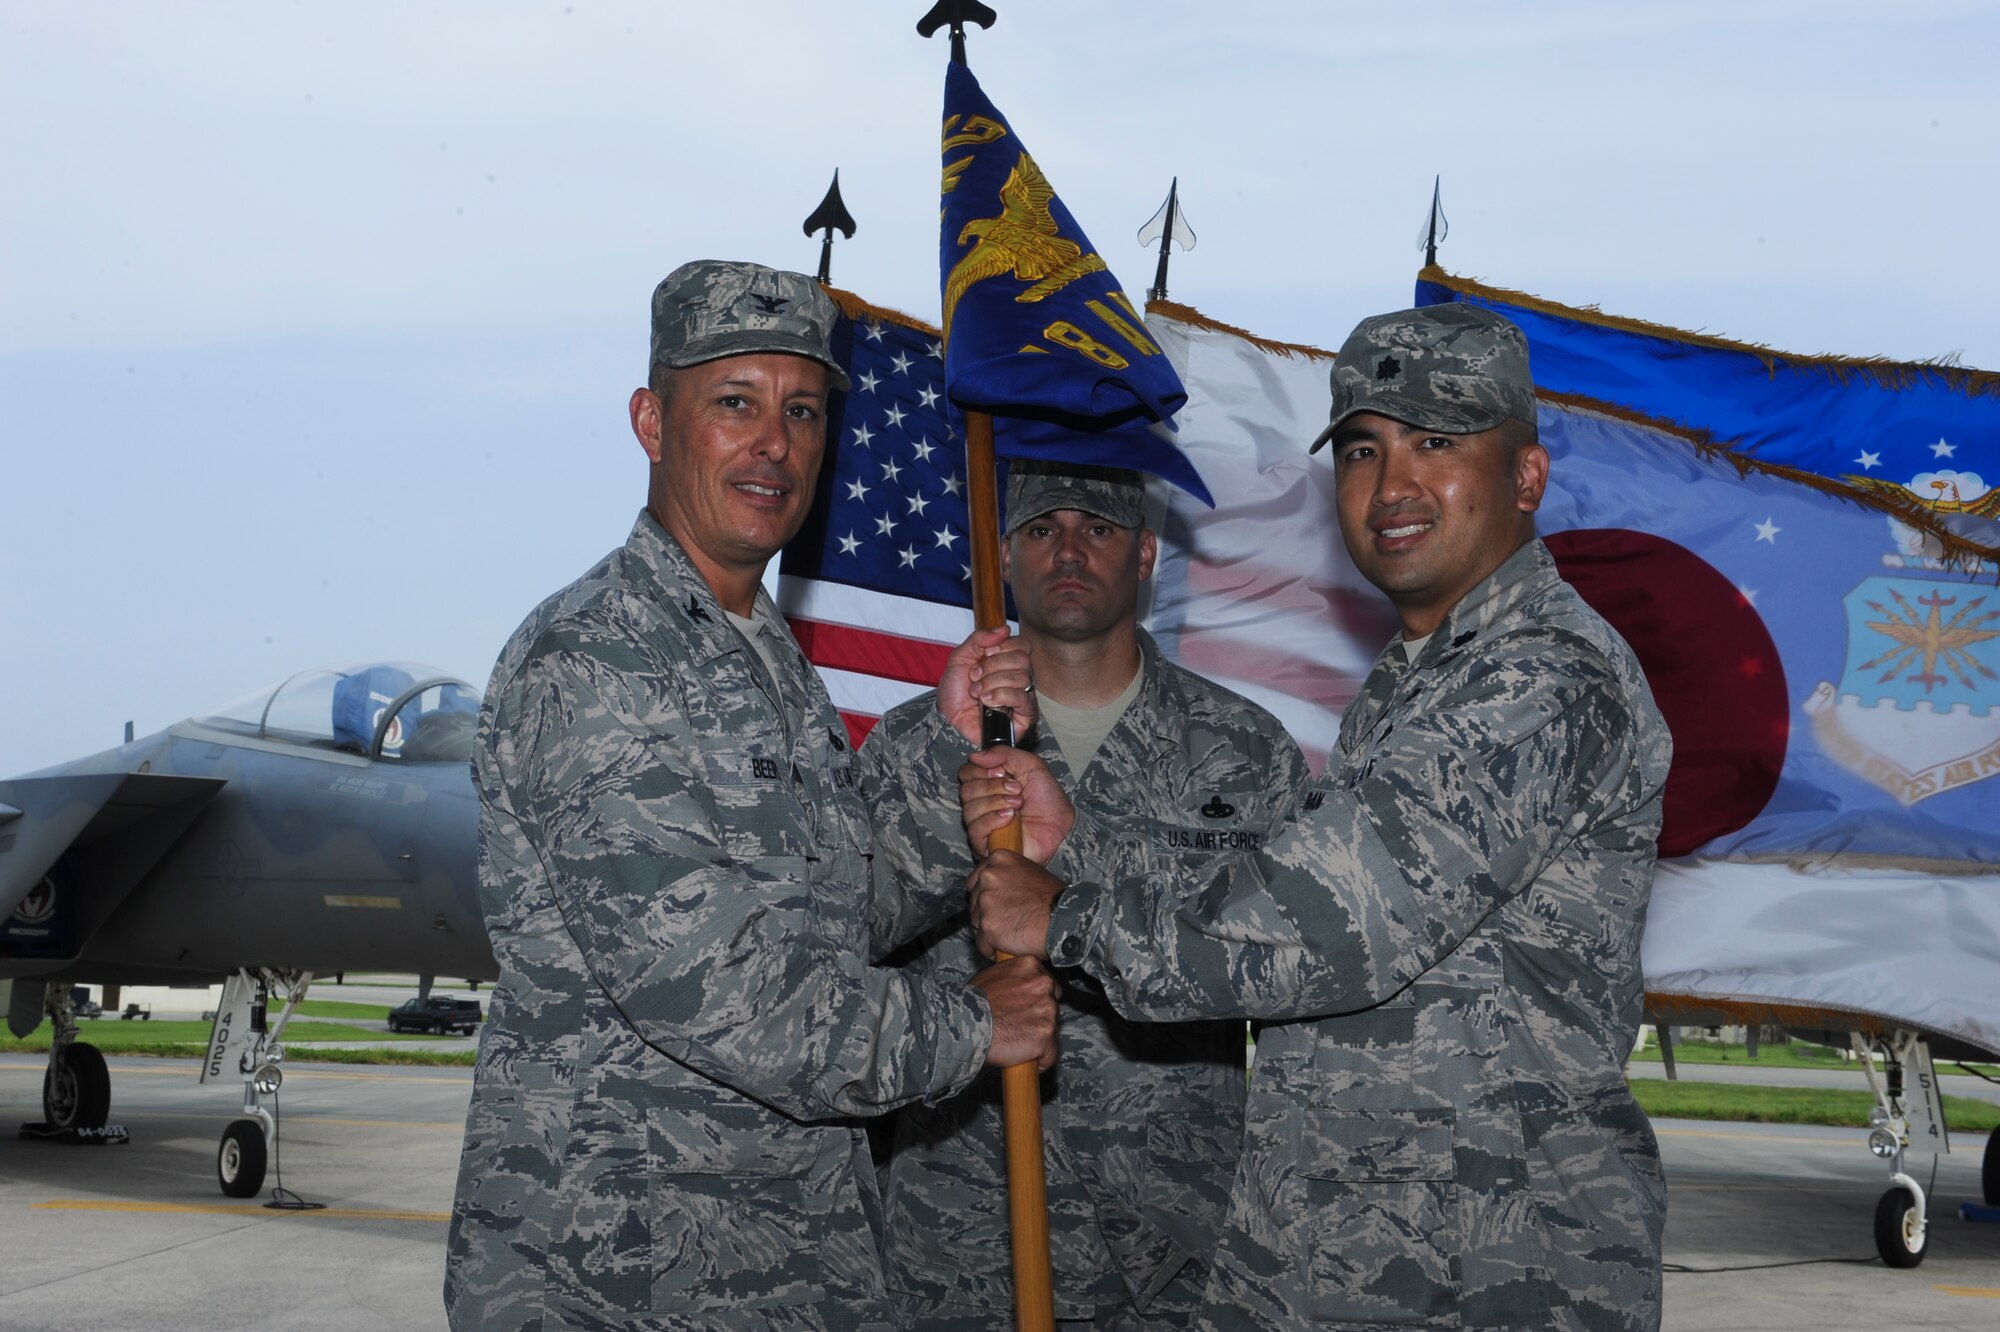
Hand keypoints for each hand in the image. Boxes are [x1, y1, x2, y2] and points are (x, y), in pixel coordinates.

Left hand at [938, 627, 1036, 745]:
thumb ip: (979, 639)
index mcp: (1008, 662)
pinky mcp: (1026, 715)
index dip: (1003, 646)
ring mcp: (1024, 696)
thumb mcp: (960, 658)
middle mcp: (1020, 677)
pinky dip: (1001, 695)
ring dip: (992, 683)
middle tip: (975, 676)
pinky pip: (1023, 698)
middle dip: (993, 666)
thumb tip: (1004, 629)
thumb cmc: (955, 692)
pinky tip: (986, 701)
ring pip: (1022, 678)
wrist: (947, 720)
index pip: (1022, 645)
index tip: (984, 654)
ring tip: (977, 692)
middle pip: (1022, 659)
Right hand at [958, 746, 1073, 862]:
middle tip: (1016, 790)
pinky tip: (1010, 818)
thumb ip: (1004, 754)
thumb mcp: (1031, 766)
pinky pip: (975, 829)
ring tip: (1018, 805)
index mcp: (988, 784)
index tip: (1003, 772)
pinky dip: (993, 819)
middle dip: (993, 786)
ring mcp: (981, 825)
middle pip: (966, 790)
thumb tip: (975, 756)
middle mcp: (981, 804)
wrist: (1061, 826)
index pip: (966, 773)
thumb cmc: (1048, 800)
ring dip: (997, 802)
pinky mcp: (984, 845)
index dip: (982, 770)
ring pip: (970, 808)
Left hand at [968, 850, 1064, 960]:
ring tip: (1012, 931)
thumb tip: (993, 885)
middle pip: (973, 901)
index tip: (998, 904)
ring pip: (976, 922)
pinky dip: (992, 947)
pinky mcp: (987, 925)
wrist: (1064, 920)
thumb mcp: (1030, 871)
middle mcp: (988, 876)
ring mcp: (986, 901)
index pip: (976, 880)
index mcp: (998, 859)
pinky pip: (981, 942)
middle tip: (1009, 919)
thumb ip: (1006, 875)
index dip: (986, 895)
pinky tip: (1010, 944)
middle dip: (986, 913)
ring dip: (989, 930)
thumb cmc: (1053, 898)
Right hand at [970, 954, 1059, 1069]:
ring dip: (1038, 1040)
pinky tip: (1022, 1055)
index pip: (1048, 987)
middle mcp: (1043, 984)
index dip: (1037, 1003)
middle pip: (1053, 1009)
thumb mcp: (993, 976)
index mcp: (1031, 966)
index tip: (1026, 1012)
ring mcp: (1048, 1009)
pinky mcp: (1046, 1033)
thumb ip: (1014, 979)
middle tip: (1017, 1028)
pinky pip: (1050, 1054)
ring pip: (1053, 1031)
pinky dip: (1040, 1060)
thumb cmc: (972, 1004)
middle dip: (1039, 1021)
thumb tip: (1019, 987)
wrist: (965, 1024)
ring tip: (1015, 1041)